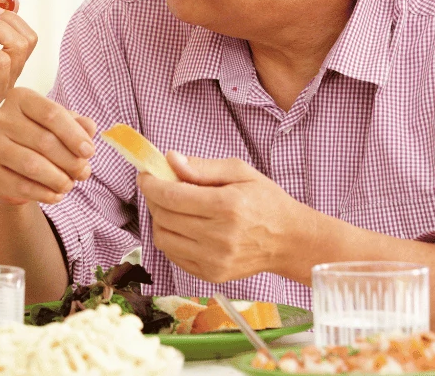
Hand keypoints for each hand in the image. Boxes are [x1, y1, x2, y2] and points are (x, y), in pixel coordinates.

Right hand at [0, 87, 97, 205]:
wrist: (8, 167)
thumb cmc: (38, 140)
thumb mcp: (60, 127)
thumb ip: (77, 125)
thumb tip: (90, 127)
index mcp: (19, 99)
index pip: (51, 113)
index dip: (74, 134)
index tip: (89, 151)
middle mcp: (0, 118)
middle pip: (44, 141)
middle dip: (70, 161)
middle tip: (83, 172)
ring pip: (32, 165)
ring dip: (58, 179)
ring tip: (69, 185)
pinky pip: (20, 185)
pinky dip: (44, 193)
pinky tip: (55, 195)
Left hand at [137, 150, 316, 283]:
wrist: (289, 241)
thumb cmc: (266, 202)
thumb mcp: (240, 172)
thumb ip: (203, 167)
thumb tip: (170, 160)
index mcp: (227, 206)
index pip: (172, 196)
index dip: (151, 184)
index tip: (145, 175)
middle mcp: (219, 236)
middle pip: (165, 216)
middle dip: (154, 198)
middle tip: (158, 187)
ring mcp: (215, 260)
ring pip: (163, 238)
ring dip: (159, 219)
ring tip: (171, 207)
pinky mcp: (211, 274)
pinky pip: (174, 255)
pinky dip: (170, 238)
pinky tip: (182, 226)